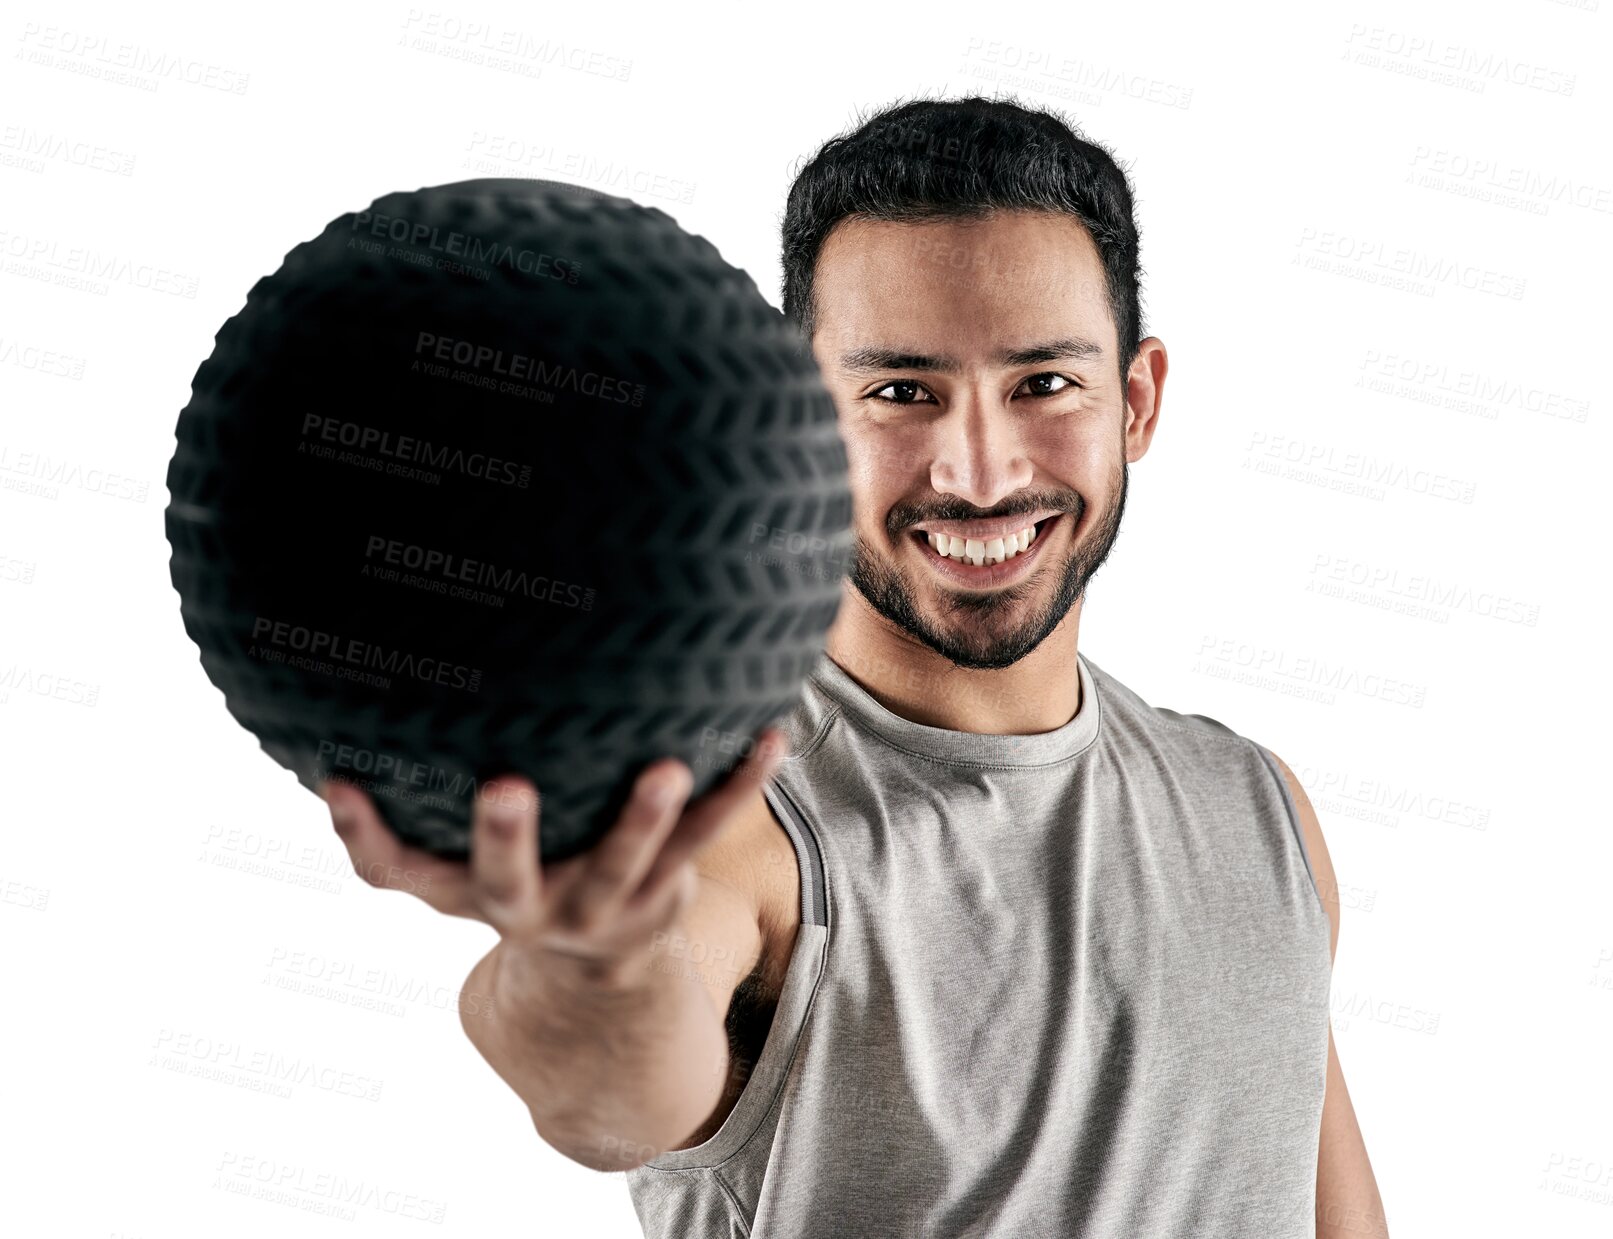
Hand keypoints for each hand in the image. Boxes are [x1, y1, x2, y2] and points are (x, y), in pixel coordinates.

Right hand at [315, 730, 787, 989]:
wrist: (603, 964)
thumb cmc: (519, 872)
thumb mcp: (460, 851)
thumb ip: (422, 790)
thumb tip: (370, 667)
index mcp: (465, 891)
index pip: (394, 872)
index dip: (361, 834)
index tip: (340, 781)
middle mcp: (529, 907)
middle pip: (509, 882)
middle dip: (505, 837)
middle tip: (503, 788)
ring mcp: (602, 902)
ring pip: (624, 863)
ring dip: (646, 819)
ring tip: (667, 769)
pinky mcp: (666, 888)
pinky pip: (708, 833)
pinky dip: (740, 785)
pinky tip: (770, 737)